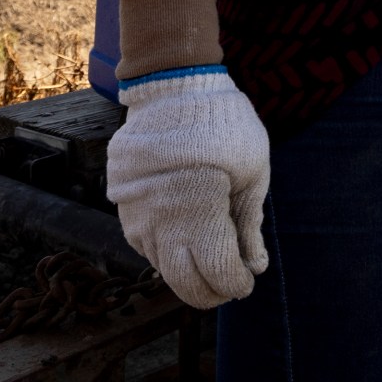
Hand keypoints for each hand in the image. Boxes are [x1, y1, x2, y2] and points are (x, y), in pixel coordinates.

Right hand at [105, 69, 270, 308]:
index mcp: (200, 210)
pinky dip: (167, 253)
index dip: (235, 284)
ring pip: (162, 267)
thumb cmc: (223, 125)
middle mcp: (162, 221)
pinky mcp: (125, 209)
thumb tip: (256, 266)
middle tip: (228, 286)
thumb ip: (249, 222)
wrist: (172, 89)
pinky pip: (146, 247)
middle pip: (183, 282)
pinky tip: (186, 243)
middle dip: (209, 292)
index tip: (247, 281)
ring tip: (210, 263)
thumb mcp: (252, 170)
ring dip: (187, 274)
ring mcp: (138, 217)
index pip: (217, 271)